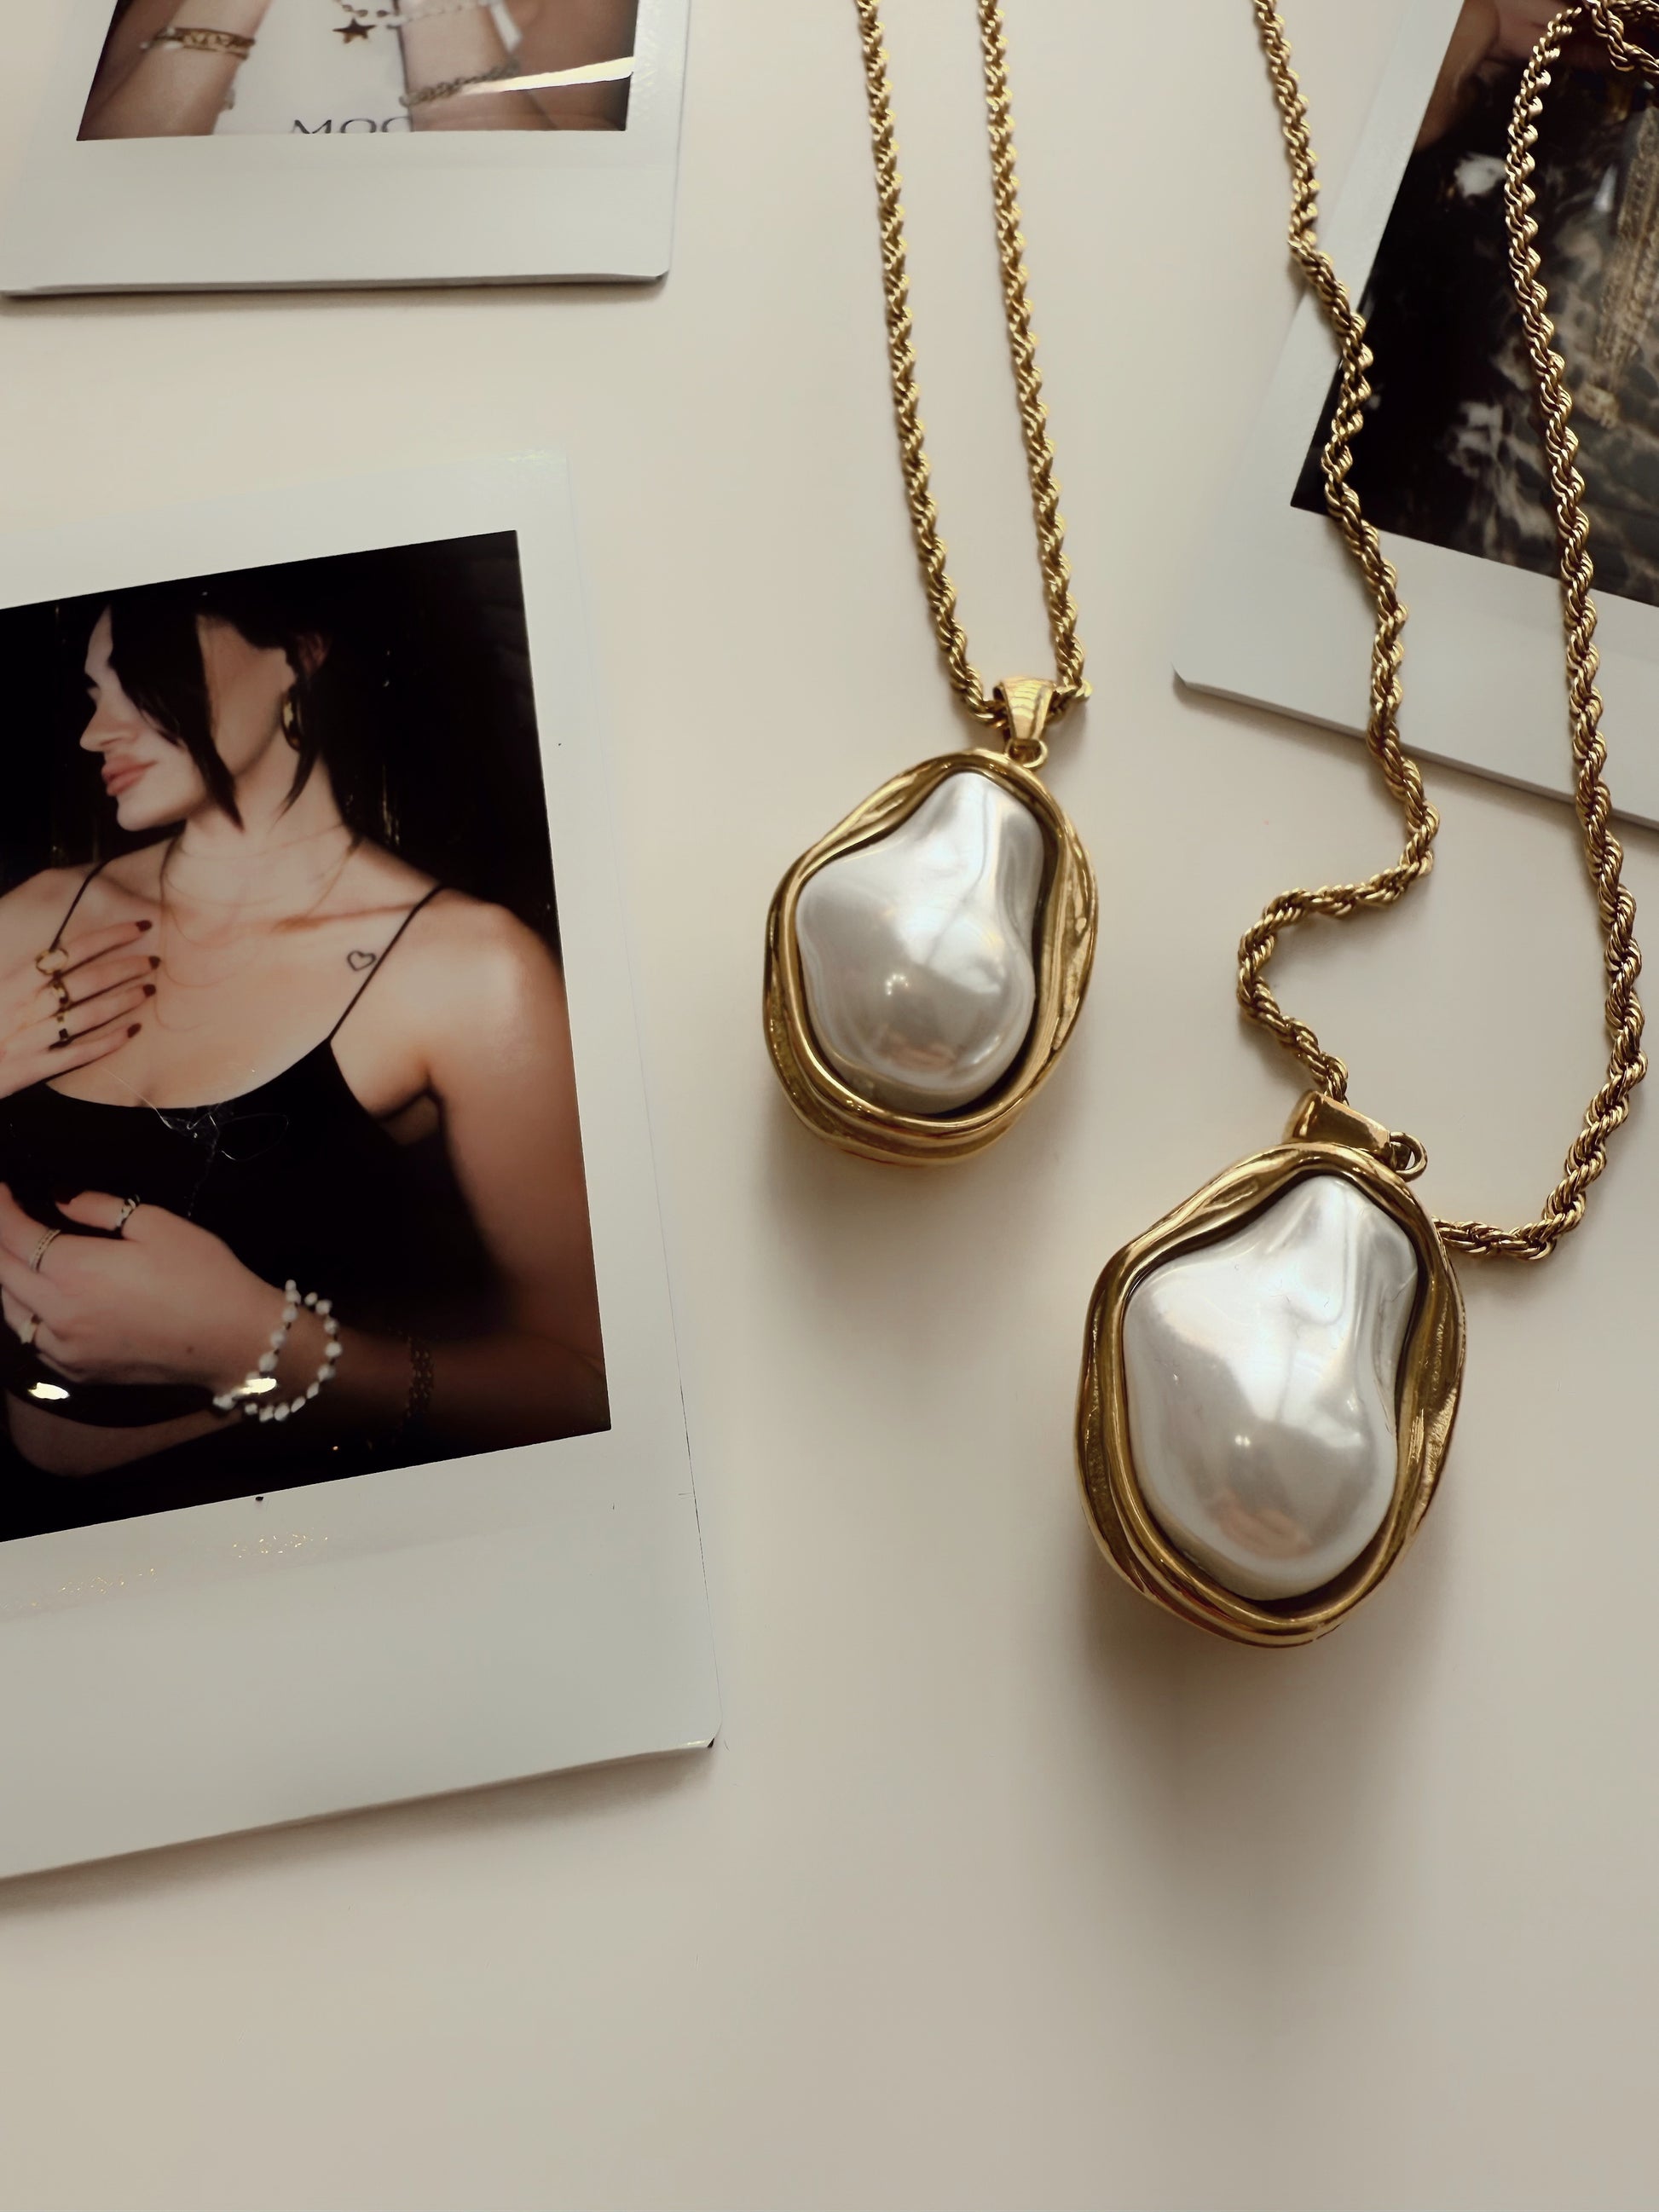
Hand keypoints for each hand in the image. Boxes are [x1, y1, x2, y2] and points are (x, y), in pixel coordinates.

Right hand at [0, 920, 154, 1103]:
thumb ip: (26, 968)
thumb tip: (58, 946)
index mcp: (15, 980)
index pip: (70, 950)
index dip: (108, 937)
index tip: (138, 927)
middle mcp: (26, 1005)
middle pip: (87, 980)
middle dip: (125, 967)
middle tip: (152, 960)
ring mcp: (32, 1037)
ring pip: (89, 1014)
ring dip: (123, 1001)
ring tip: (148, 990)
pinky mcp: (35, 1066)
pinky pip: (80, 1053)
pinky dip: (108, 1042)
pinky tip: (132, 1031)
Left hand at [0, 1185, 277, 1392]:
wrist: (234, 1340)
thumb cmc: (202, 1274)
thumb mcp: (156, 1224)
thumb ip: (99, 1208)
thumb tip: (60, 1198)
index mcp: (74, 1271)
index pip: (13, 1235)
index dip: (1, 1208)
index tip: (2, 1189)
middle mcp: (56, 1313)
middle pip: (2, 1273)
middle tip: (8, 1218)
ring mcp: (64, 1348)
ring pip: (10, 1312)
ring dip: (6, 1279)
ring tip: (15, 1255)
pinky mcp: (77, 1371)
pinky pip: (33, 1340)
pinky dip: (25, 1315)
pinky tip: (38, 1301)